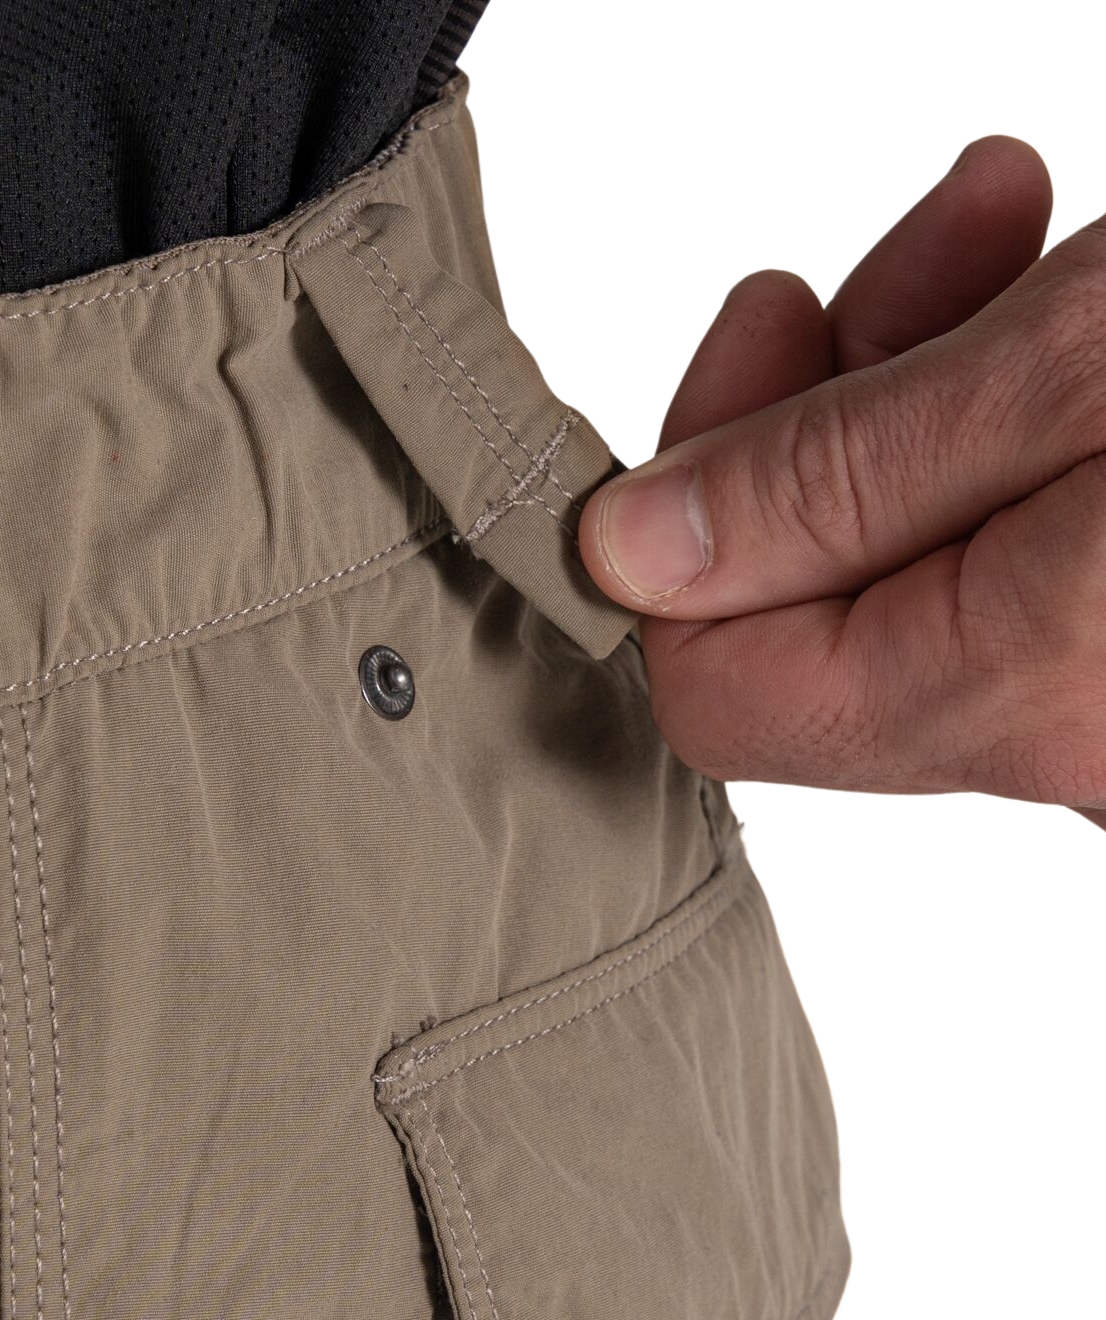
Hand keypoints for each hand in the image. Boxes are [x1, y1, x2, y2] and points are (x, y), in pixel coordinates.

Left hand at [578, 139, 1105, 832]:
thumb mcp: (1066, 371)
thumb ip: (832, 475)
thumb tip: (628, 553)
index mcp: (999, 695)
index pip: (718, 685)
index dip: (693, 521)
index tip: (743, 349)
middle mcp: (1047, 734)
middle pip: (818, 600)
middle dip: (823, 405)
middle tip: (871, 269)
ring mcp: (1099, 693)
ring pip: (924, 551)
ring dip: (928, 375)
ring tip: (1002, 219)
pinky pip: (1022, 545)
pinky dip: (1018, 415)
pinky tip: (1065, 287)